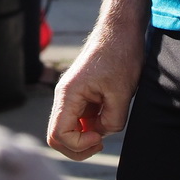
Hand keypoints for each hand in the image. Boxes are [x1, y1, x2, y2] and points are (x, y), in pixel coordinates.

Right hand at [46, 27, 145, 159]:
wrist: (121, 31)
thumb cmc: (120, 56)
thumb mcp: (122, 93)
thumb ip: (112, 121)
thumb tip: (102, 133)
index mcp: (68, 94)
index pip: (59, 135)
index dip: (79, 145)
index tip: (100, 138)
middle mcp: (64, 97)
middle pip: (58, 136)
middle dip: (78, 147)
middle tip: (101, 142)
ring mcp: (71, 97)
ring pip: (68, 130)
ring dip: (86, 137)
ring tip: (107, 127)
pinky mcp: (81, 96)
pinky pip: (80, 120)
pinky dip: (91, 126)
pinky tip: (108, 117)